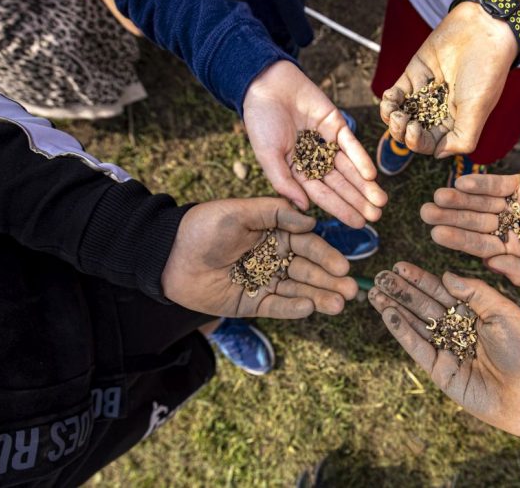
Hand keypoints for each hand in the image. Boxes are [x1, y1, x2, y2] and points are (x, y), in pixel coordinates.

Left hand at [162, 197, 356, 317]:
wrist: (167, 256)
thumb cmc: (203, 227)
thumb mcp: (239, 212)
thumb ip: (275, 214)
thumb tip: (310, 221)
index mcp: (275, 234)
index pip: (307, 245)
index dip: (326, 256)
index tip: (343, 265)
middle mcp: (274, 258)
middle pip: (308, 271)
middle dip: (330, 281)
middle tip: (351, 291)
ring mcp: (263, 281)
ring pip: (297, 290)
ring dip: (319, 297)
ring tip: (340, 304)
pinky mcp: (250, 303)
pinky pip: (276, 306)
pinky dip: (293, 308)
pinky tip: (310, 308)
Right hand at [243, 61, 387, 227]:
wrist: (266, 84)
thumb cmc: (260, 121)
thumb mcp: (267, 155)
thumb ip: (284, 182)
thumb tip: (304, 208)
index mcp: (297, 171)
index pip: (322, 195)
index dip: (340, 209)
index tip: (358, 223)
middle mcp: (314, 160)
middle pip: (340, 185)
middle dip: (358, 201)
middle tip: (377, 217)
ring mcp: (327, 143)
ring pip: (350, 168)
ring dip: (365, 184)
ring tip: (381, 201)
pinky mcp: (336, 125)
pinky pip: (351, 145)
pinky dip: (361, 159)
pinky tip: (371, 174)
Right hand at [369, 262, 519, 440]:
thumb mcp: (504, 312)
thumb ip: (475, 292)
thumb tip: (446, 275)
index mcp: (474, 313)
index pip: (441, 291)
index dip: (420, 279)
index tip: (399, 266)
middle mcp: (457, 330)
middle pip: (423, 306)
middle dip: (401, 292)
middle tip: (379, 277)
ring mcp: (447, 351)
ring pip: (416, 325)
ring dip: (395, 309)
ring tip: (374, 293)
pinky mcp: (440, 372)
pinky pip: (417, 348)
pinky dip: (402, 331)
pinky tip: (388, 314)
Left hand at [379, 3, 515, 157]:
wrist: (484, 30)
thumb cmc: (485, 72)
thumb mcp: (477, 112)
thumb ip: (462, 139)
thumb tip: (438, 155)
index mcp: (456, 123)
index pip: (429, 143)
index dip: (416, 142)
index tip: (414, 131)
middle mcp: (440, 110)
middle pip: (412, 131)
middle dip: (400, 131)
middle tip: (400, 120)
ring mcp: (426, 92)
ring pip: (401, 114)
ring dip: (391, 117)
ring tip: (393, 110)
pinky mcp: (415, 74)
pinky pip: (397, 93)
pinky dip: (389, 99)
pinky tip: (390, 97)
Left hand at [420, 167, 519, 284]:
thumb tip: (490, 268)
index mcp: (516, 251)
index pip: (482, 246)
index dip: (459, 239)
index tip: (436, 234)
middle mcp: (512, 229)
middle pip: (476, 223)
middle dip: (451, 218)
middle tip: (425, 213)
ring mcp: (516, 206)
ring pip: (482, 202)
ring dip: (460, 199)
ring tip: (437, 196)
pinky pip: (498, 184)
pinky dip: (481, 182)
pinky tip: (461, 181)